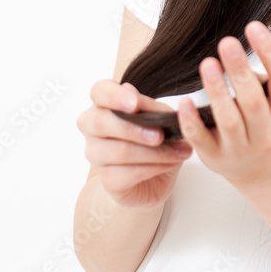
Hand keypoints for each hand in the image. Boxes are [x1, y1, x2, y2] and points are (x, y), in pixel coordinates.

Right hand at [78, 79, 193, 208]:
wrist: (153, 178)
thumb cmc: (153, 140)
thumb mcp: (160, 119)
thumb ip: (153, 109)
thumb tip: (147, 105)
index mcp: (104, 104)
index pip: (99, 91)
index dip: (115, 96)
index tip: (135, 104)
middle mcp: (93, 127)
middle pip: (101, 122)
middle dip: (135, 129)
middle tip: (161, 135)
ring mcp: (96, 154)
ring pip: (119, 151)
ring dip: (153, 152)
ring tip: (178, 151)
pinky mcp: (107, 179)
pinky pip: (128, 173)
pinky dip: (154, 167)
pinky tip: (171, 163)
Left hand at [176, 21, 270, 190]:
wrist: (262, 171)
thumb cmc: (265, 125)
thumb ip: (264, 79)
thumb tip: (243, 43)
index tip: (254, 26)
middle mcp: (266, 134)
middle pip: (253, 101)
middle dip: (240, 71)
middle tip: (227, 42)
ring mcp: (240, 149)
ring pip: (229, 120)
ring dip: (217, 91)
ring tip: (208, 64)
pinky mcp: (215, 158)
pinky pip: (201, 138)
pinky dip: (192, 120)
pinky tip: (184, 101)